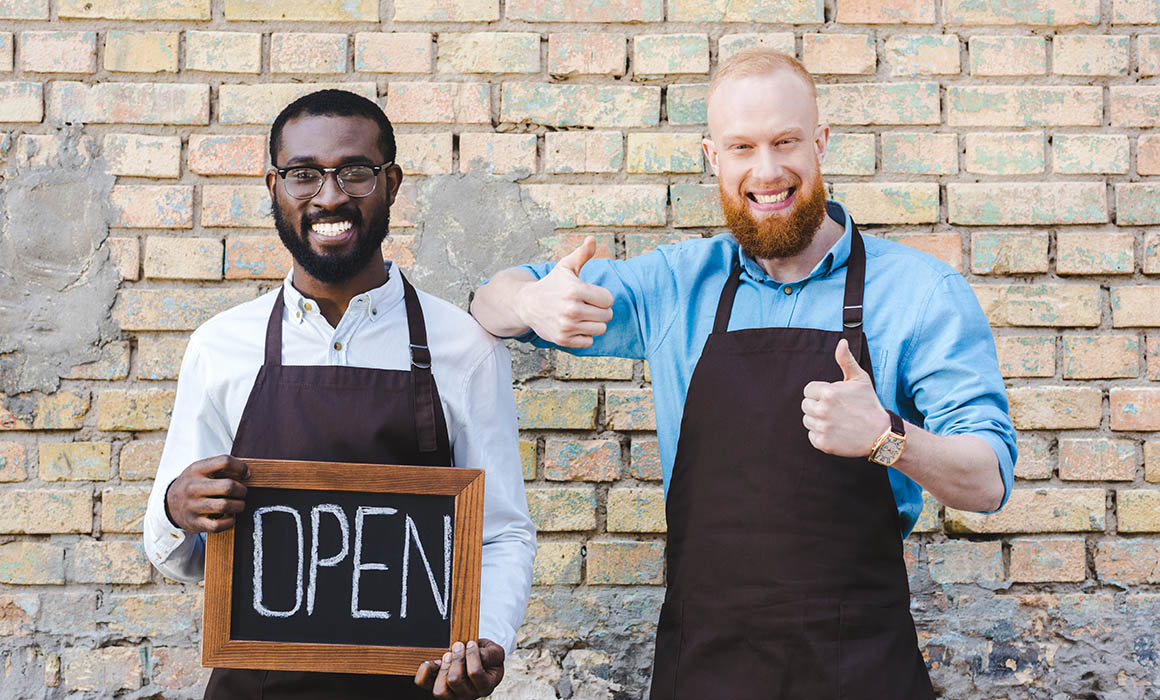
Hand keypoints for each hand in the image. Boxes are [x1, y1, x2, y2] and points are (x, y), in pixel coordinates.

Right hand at [164, 455, 248, 532]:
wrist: (169, 505)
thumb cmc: (193, 485)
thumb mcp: (200, 470)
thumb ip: (220, 467)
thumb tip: (246, 473)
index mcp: (196, 470)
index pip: (224, 462)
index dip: (241, 467)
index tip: (246, 474)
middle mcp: (193, 487)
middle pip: (228, 486)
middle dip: (242, 490)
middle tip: (242, 493)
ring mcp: (193, 506)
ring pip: (225, 506)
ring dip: (239, 506)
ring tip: (238, 504)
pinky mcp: (194, 523)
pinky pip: (218, 525)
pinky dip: (230, 521)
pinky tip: (230, 517)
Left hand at [414, 639, 504, 698]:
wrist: (479, 659)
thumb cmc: (487, 657)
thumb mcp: (495, 652)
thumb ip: (490, 654)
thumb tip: (475, 653)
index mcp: (485, 687)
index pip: (475, 672)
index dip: (471, 654)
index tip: (471, 643)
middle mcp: (469, 695)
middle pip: (455, 680)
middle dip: (456, 658)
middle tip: (458, 646)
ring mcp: (453, 695)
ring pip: (440, 690)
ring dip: (443, 667)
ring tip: (448, 655)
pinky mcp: (439, 689)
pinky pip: (424, 683)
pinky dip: (426, 670)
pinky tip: (434, 661)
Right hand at [514, 236, 613, 347]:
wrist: (527, 304)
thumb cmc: (552, 284)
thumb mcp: (565, 267)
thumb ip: (582, 254)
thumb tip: (592, 238)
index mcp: (575, 290)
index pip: (608, 300)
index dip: (602, 297)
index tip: (591, 295)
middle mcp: (572, 310)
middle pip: (606, 315)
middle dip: (600, 310)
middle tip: (586, 306)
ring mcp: (567, 326)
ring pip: (600, 329)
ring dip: (594, 323)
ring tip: (581, 316)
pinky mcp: (563, 340)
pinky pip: (589, 342)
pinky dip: (584, 336)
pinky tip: (574, 327)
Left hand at [801, 339, 890, 457]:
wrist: (881, 434)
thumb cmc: (869, 404)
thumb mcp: (860, 379)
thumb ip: (846, 360)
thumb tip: (841, 342)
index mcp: (828, 392)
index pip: (808, 390)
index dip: (819, 393)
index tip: (832, 398)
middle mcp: (823, 410)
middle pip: (805, 405)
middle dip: (817, 405)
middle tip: (835, 410)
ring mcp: (822, 427)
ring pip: (807, 420)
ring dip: (818, 420)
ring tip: (837, 421)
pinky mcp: (823, 443)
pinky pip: (811, 436)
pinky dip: (821, 435)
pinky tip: (836, 432)